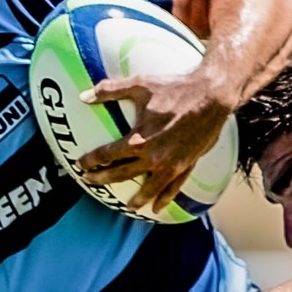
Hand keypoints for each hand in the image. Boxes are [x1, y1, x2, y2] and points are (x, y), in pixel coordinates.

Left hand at [76, 66, 235, 216]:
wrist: (211, 96)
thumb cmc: (175, 88)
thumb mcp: (140, 84)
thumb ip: (110, 91)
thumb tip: (84, 96)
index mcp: (138, 139)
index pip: (107, 155)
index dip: (91, 161)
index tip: (80, 165)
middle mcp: (153, 157)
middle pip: (121, 174)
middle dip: (103, 179)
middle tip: (91, 183)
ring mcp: (171, 164)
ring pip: (149, 188)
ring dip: (136, 199)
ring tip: (128, 206)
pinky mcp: (187, 165)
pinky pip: (173, 187)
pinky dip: (165, 198)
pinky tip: (158, 207)